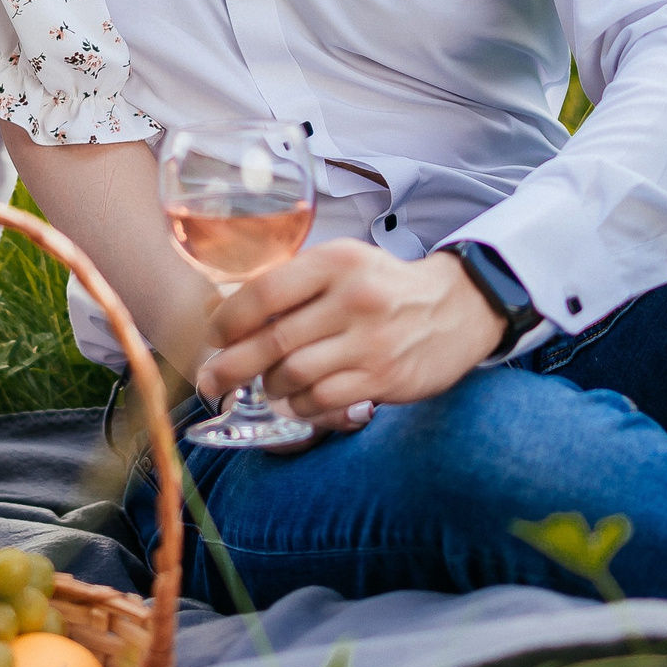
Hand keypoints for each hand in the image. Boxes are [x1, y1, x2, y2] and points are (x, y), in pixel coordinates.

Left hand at [197, 240, 503, 419]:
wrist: (455, 309)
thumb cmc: (381, 286)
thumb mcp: (340, 265)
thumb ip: (288, 283)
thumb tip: (217, 306)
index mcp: (335, 262)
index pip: (265, 292)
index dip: (227, 320)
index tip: (212, 335)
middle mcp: (353, 299)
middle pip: (273, 341)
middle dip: (231, 366)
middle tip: (211, 380)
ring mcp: (370, 342)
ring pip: (294, 375)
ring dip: (269, 386)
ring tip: (266, 384)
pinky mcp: (383, 378)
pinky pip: (321, 400)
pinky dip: (299, 405)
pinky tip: (296, 399)